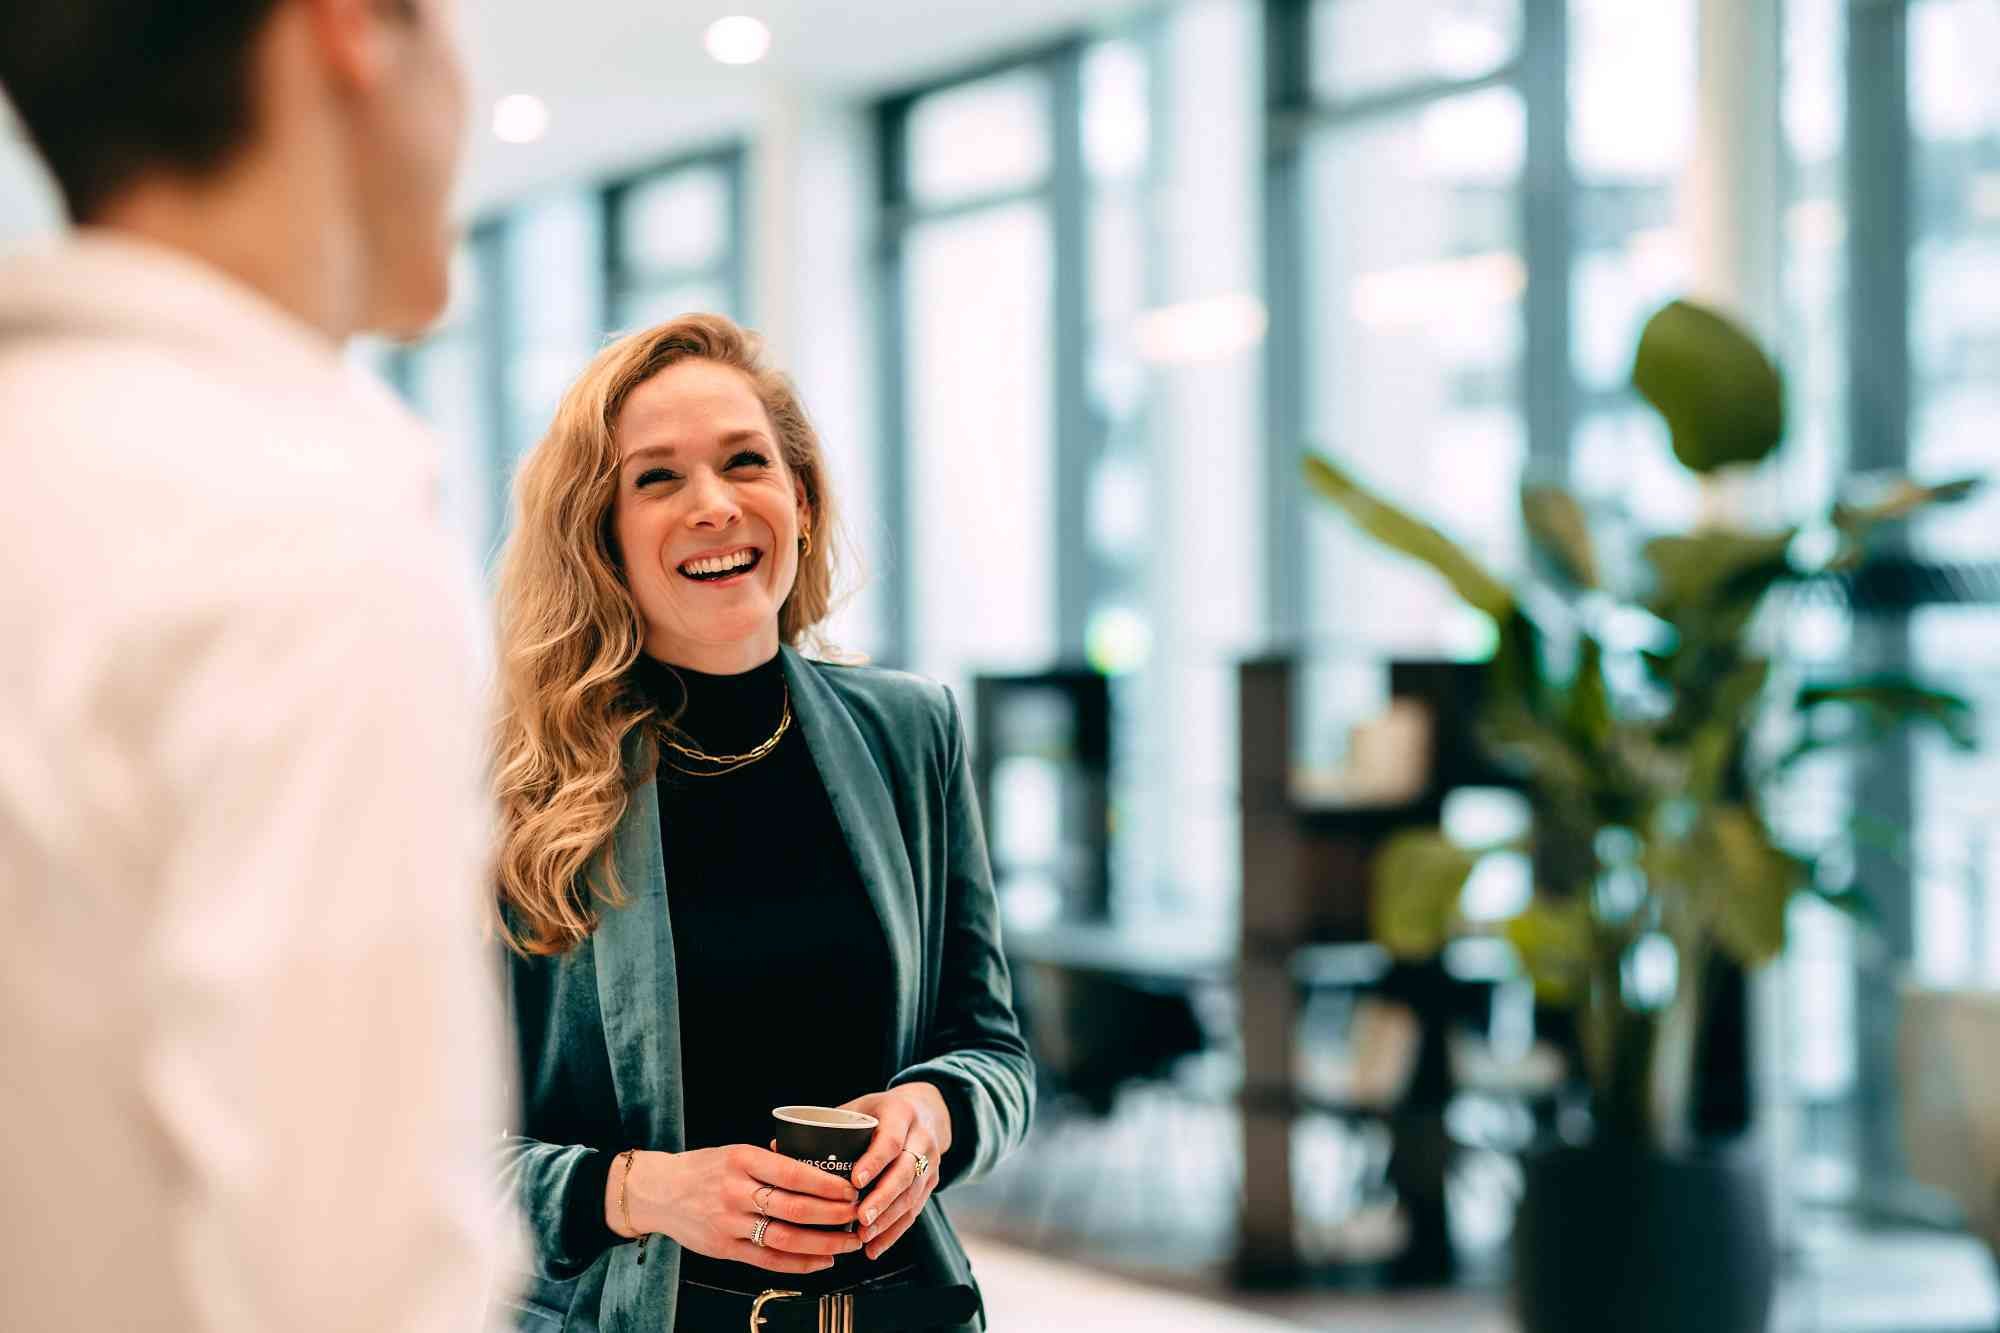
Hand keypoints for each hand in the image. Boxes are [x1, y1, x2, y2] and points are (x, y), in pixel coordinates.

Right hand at [614, 1146, 860, 1274]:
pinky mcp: (723, 1248)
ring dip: (822, 1244)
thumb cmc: (704, 1169)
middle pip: (794, 1208)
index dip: (826, 1184)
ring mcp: (728, 1222)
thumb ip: (770, 1162)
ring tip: (847, 1244)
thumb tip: (818, 1168)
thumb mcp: (735, 1152)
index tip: (850, 1189)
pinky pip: (767, 1260)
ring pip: (784, 1238)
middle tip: (857, 1216)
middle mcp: (735, 1191)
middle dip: (833, 1215)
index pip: (793, 1173)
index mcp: (742, 1159)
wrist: (658, 1191)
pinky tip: (820, 1262)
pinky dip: (798, 1263)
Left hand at [840, 1084, 952, 1261]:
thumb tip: (777, 1147)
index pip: (891, 1141)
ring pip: (912, 1195)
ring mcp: (931, 1162)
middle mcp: (921, 1138)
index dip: (874, 1162)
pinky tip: (875, 1247)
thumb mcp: (860, 1107)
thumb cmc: (881, 1111)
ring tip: (865, 1237)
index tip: (855, 1182)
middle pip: (906, 1172)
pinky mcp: (932, 1183)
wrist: (926, 1111)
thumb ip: (827, 1126)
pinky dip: (894, 1232)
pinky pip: (915, 1211)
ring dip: (888, 1219)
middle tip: (861, 1218)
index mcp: (901, 1114)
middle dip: (883, 1198)